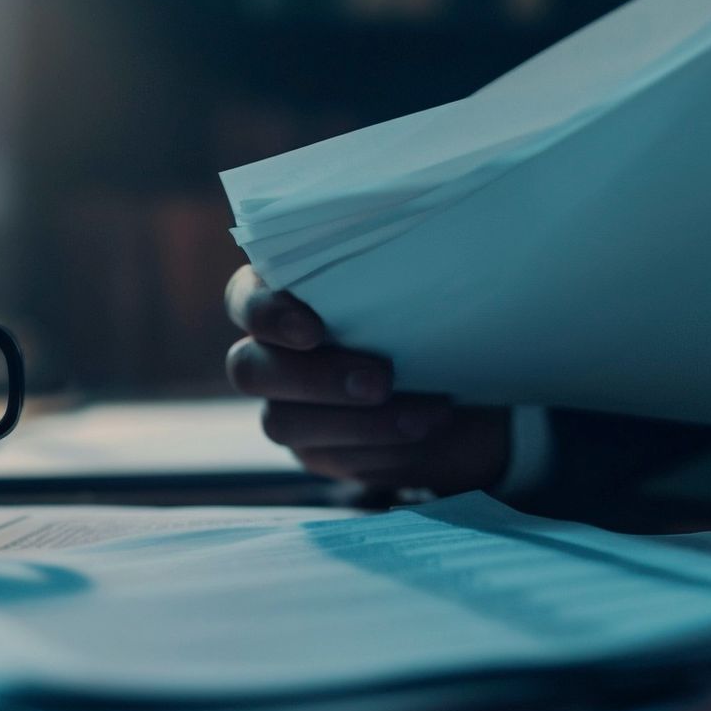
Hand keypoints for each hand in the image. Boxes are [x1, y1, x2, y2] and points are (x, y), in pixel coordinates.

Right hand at [224, 265, 511, 491]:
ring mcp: (285, 407)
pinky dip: (380, 449)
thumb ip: (390, 272)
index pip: (243, 299)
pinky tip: (425, 433)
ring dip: (356, 423)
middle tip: (380, 381)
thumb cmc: (437, 314)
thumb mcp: (420, 285)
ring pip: (282, 424)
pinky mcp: (315, 450)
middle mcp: (270, 353)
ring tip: (423, 416)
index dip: (266, 315)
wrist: (468, 380)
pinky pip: (328, 459)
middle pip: (248, 370)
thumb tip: (409, 252)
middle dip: (315, 379)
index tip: (312, 331)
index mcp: (283, 295)